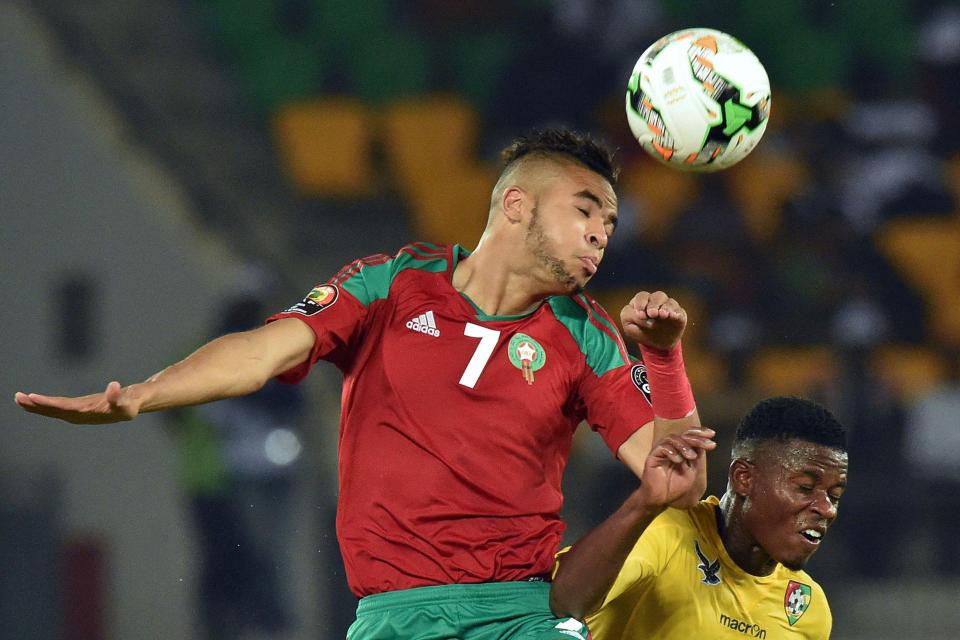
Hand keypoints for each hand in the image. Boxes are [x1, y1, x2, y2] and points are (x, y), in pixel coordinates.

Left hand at [14, 381, 141, 423]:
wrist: (134, 404)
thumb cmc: (132, 404)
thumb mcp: (130, 402)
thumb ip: (120, 397)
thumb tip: (113, 386)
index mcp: (90, 414)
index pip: (65, 409)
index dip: (49, 403)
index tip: (34, 398)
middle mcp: (81, 416)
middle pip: (54, 411)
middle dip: (36, 406)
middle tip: (18, 398)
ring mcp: (78, 413)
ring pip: (53, 410)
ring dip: (36, 405)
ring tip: (19, 398)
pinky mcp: (77, 409)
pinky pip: (57, 407)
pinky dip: (44, 404)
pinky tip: (33, 401)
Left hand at [620, 291, 686, 350]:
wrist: (657, 345)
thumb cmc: (640, 332)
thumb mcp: (628, 326)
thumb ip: (628, 316)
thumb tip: (640, 314)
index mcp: (643, 301)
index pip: (642, 296)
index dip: (640, 303)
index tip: (640, 314)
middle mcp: (657, 302)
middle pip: (657, 296)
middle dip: (654, 305)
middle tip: (652, 313)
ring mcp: (669, 308)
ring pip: (669, 302)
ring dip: (665, 308)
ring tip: (662, 315)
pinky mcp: (679, 316)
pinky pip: (679, 311)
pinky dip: (676, 313)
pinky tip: (673, 316)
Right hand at [636, 428, 715, 509]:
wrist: (660, 498)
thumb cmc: (674, 486)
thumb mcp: (691, 471)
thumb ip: (696, 458)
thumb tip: (704, 444)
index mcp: (680, 449)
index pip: (690, 436)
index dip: (700, 432)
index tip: (712, 434)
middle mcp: (671, 447)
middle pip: (683, 435)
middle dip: (696, 438)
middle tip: (707, 444)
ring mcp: (661, 450)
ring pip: (672, 438)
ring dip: (684, 446)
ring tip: (692, 456)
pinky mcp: (652, 456)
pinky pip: (662, 447)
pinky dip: (672, 452)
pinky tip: (678, 460)